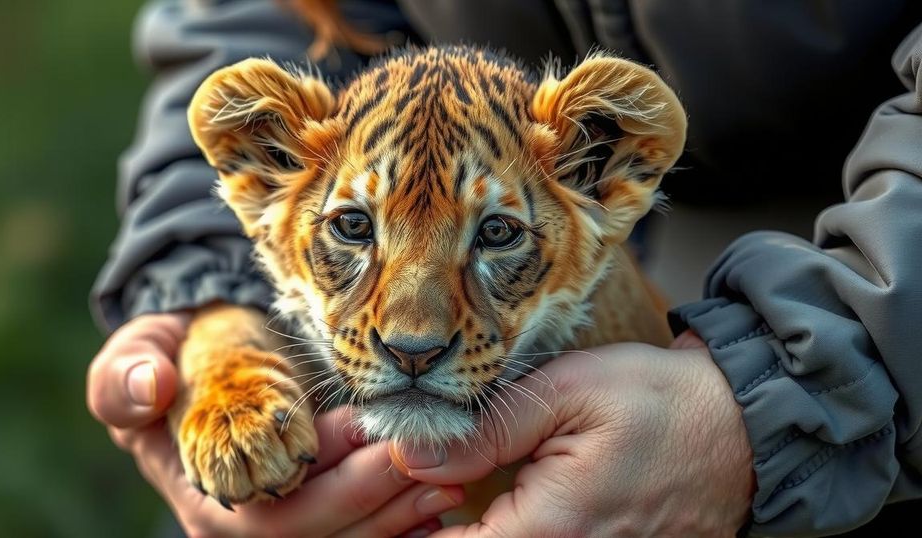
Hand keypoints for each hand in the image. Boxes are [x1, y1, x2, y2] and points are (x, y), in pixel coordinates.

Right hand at [87, 313, 464, 536]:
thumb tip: (149, 389)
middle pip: (317, 532)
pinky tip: (439, 515)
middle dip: (377, 497)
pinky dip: (402, 532)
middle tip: (433, 460)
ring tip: (451, 484)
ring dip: (400, 517)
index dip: (326, 473)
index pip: (272, 505)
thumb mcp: (140, 353)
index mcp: (203, 491)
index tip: (371, 426)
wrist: (203, 366)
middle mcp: (240, 525)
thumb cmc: (177, 358)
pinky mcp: (314, 524)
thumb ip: (125, 374)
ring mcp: (279, 530)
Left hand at [390, 334, 754, 536]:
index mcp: (547, 531)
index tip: (393, 487)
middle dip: (431, 527)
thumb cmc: (657, 403)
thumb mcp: (565, 393)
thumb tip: (408, 454)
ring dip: (469, 528)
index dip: (406, 526)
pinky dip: (503, 528)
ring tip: (448, 490)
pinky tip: (489, 501)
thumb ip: (485, 430)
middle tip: (417, 483)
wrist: (738, 428)